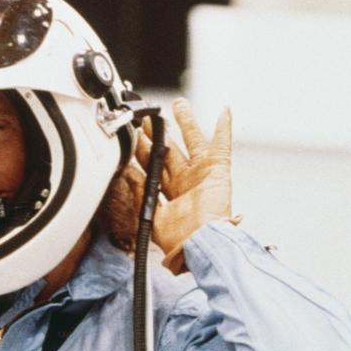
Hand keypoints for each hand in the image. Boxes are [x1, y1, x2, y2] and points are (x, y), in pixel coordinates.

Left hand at [134, 98, 232, 273]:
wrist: (199, 245)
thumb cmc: (179, 241)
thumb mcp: (150, 219)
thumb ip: (140, 197)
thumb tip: (126, 180)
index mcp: (170, 196)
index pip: (152, 169)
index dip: (140, 154)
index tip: (130, 140)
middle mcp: (185, 183)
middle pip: (168, 152)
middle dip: (157, 135)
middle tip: (148, 120)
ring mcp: (201, 175)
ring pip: (192, 142)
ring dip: (185, 123)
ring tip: (177, 105)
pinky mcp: (218, 171)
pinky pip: (221, 145)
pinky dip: (224, 127)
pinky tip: (224, 111)